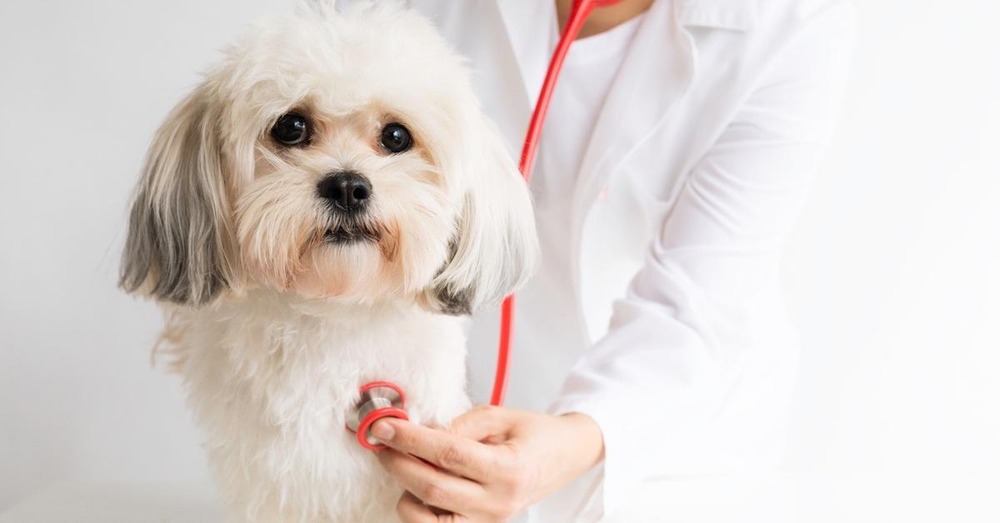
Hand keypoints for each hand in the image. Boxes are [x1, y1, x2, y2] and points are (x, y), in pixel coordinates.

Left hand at [372, 405, 603, 521]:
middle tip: (382, 442)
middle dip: (398, 462)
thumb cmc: (535, 434)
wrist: (566, 457)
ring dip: (405, 489)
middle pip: (431, 486)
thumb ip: (459, 424)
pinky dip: (418, 510)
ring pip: (427, 516)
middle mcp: (498, 502)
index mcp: (508, 468)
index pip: (447, 453)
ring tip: (404, 463)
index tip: (385, 428)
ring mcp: (489, 521)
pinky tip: (418, 488)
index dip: (410, 440)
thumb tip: (419, 432)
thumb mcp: (500, 415)